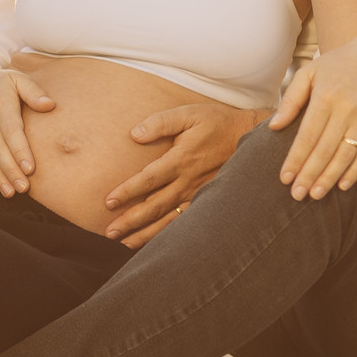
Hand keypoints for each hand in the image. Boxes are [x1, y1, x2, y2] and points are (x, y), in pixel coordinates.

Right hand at [0, 67, 57, 194]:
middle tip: (24, 188)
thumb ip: (33, 91)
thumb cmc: (0, 82)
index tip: (30, 169)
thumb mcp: (17, 78)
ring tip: (10, 192)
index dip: (20, 151)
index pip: (11, 131)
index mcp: (0, 104)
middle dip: (10, 170)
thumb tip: (50, 105)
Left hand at [103, 102, 260, 247]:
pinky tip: (154, 242)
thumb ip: (161, 122)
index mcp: (181, 160)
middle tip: (109, 231)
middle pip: (155, 206)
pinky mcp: (206, 200)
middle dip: (131, 221)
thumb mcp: (189, 114)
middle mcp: (188, 181)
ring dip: (146, 233)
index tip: (108, 202)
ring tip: (124, 242)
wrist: (247, 137)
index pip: (149, 180)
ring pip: (168, 219)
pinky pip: (184, 221)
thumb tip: (135, 134)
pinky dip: (167, 234)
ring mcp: (198, 194)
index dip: (128, 192)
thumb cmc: (216, 123)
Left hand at [269, 37, 356, 200]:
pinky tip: (342, 186)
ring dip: (329, 178)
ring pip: (344, 154)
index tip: (284, 178)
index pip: (307, 135)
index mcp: (324, 97)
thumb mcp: (308, 74)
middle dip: (309, 174)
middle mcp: (345, 109)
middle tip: (296, 195)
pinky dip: (354, 171)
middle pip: (324, 149)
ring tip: (315, 195)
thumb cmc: (335, 67)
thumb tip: (274, 127)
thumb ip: (291, 100)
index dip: (295, 159)